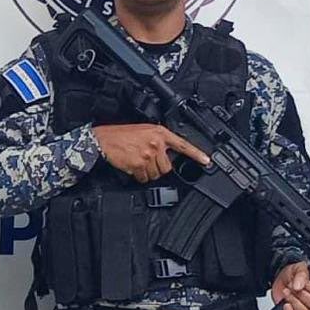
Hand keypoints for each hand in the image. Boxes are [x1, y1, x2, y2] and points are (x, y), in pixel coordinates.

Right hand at [94, 123, 210, 182]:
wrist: (103, 139)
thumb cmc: (120, 135)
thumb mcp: (143, 130)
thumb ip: (157, 139)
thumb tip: (164, 152)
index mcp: (160, 133)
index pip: (183, 145)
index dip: (196, 154)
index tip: (206, 161)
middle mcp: (156, 143)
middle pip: (167, 167)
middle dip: (158, 168)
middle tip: (147, 162)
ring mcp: (148, 154)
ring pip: (156, 174)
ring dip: (147, 173)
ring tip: (138, 163)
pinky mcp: (139, 164)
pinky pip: (144, 178)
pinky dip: (138, 176)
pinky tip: (132, 167)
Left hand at [270, 260, 309, 309]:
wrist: (281, 280)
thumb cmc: (293, 274)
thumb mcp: (299, 268)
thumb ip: (302, 275)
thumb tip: (299, 286)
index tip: (301, 282)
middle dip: (300, 295)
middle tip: (292, 287)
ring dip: (294, 303)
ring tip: (287, 293)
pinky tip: (286, 306)